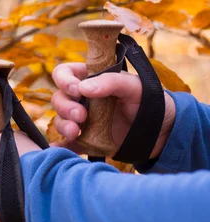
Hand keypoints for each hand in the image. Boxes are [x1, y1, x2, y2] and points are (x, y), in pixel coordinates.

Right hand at [51, 62, 175, 158]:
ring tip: (76, 132)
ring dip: (63, 125)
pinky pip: (68, 144)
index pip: (65, 73)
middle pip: (59, 98)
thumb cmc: (149, 100)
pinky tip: (58, 149)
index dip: (64, 80)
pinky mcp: (87, 141)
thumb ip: (110, 82)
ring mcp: (84, 121)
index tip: (76, 89)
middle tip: (81, 116)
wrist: (163, 132)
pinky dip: (60, 147)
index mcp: (91, 79)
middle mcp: (83, 99)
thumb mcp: (133, 86)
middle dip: (65, 107)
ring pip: (61, 119)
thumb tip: (82, 88)